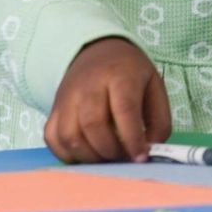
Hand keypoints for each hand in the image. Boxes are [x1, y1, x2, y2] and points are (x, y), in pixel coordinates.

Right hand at [46, 37, 170, 163]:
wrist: (97, 53)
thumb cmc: (130, 74)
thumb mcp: (154, 86)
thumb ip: (159, 119)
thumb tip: (151, 150)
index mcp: (120, 75)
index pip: (124, 109)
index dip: (132, 138)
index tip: (140, 157)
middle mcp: (88, 85)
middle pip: (93, 125)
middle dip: (110, 150)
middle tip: (124, 158)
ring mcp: (66, 98)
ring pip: (70, 136)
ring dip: (90, 157)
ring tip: (108, 158)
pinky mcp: (52, 110)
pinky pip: (53, 139)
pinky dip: (68, 155)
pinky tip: (87, 155)